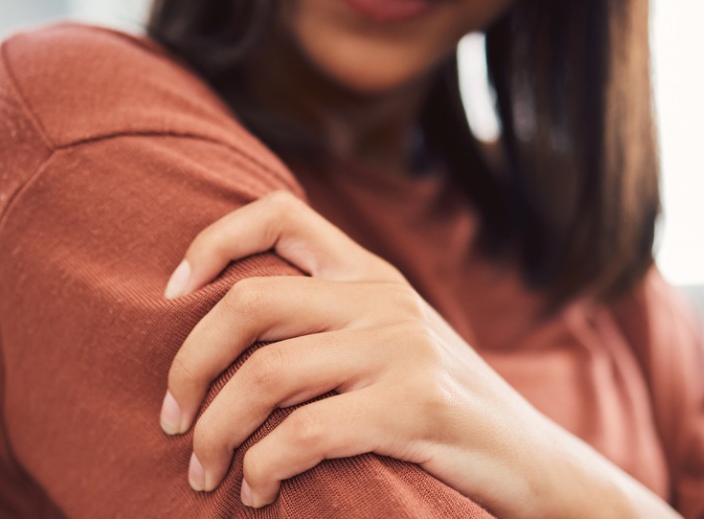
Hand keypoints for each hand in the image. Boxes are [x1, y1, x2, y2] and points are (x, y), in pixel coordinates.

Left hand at [159, 191, 678, 517]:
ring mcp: (401, 348)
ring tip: (205, 475)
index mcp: (369, 274)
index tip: (170, 294)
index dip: (212, 240)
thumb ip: (326, 322)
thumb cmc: (438, 410)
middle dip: (188, 365)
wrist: (533, 462)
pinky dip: (260, 469)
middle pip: (247, 303)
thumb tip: (221, 338)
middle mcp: (382, 298)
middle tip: (172, 421)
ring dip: (215, 434)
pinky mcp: (414, 407)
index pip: (279, 213)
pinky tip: (256, 493)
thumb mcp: (388, 343)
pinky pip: (302, 435)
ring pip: (264, 376)